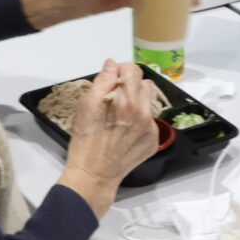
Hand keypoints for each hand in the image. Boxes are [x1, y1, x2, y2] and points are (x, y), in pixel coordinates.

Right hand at [59, 60, 159, 216]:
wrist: (94, 175)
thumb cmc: (85, 139)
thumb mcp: (87, 106)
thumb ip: (103, 81)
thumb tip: (112, 64)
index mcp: (127, 101)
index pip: (133, 70)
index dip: (120, 71)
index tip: (111, 79)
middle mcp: (144, 112)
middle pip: (145, 84)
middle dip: (130, 86)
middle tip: (115, 97)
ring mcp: (152, 128)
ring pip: (149, 102)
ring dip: (137, 102)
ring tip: (120, 115)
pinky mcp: (154, 141)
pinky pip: (151, 121)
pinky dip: (140, 121)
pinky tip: (125, 131)